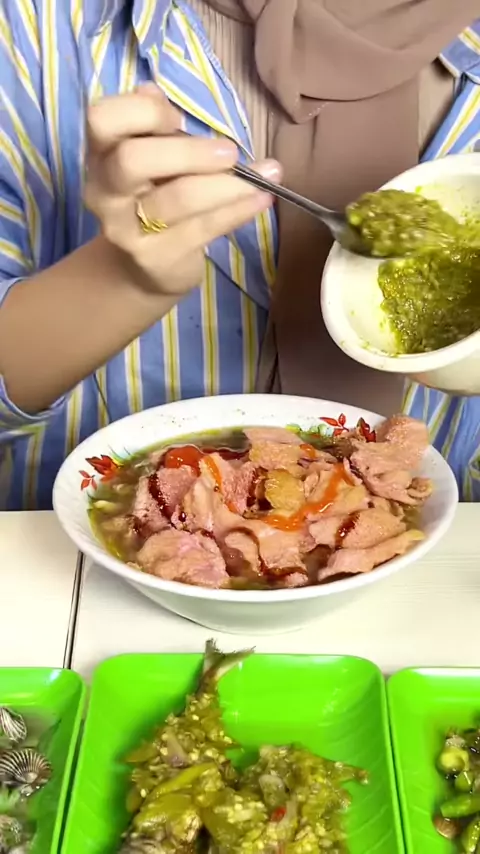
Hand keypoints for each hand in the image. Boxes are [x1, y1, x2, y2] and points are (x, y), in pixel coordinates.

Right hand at [85, 84, 280, 295]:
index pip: (101, 119)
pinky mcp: (158, 259)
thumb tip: (154, 92)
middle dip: (188, 152)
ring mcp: (128, 230)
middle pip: (132, 161)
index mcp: (100, 155)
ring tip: (268, 174)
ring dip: (228, 184)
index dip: (143, 112)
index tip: (176, 120)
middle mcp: (104, 193)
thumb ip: (151, 128)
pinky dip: (238, 209)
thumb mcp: (150, 160)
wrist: (142, 269)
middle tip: (229, 152)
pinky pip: (204, 228)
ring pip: (178, 199)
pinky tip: (263, 197)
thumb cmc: (153, 199)